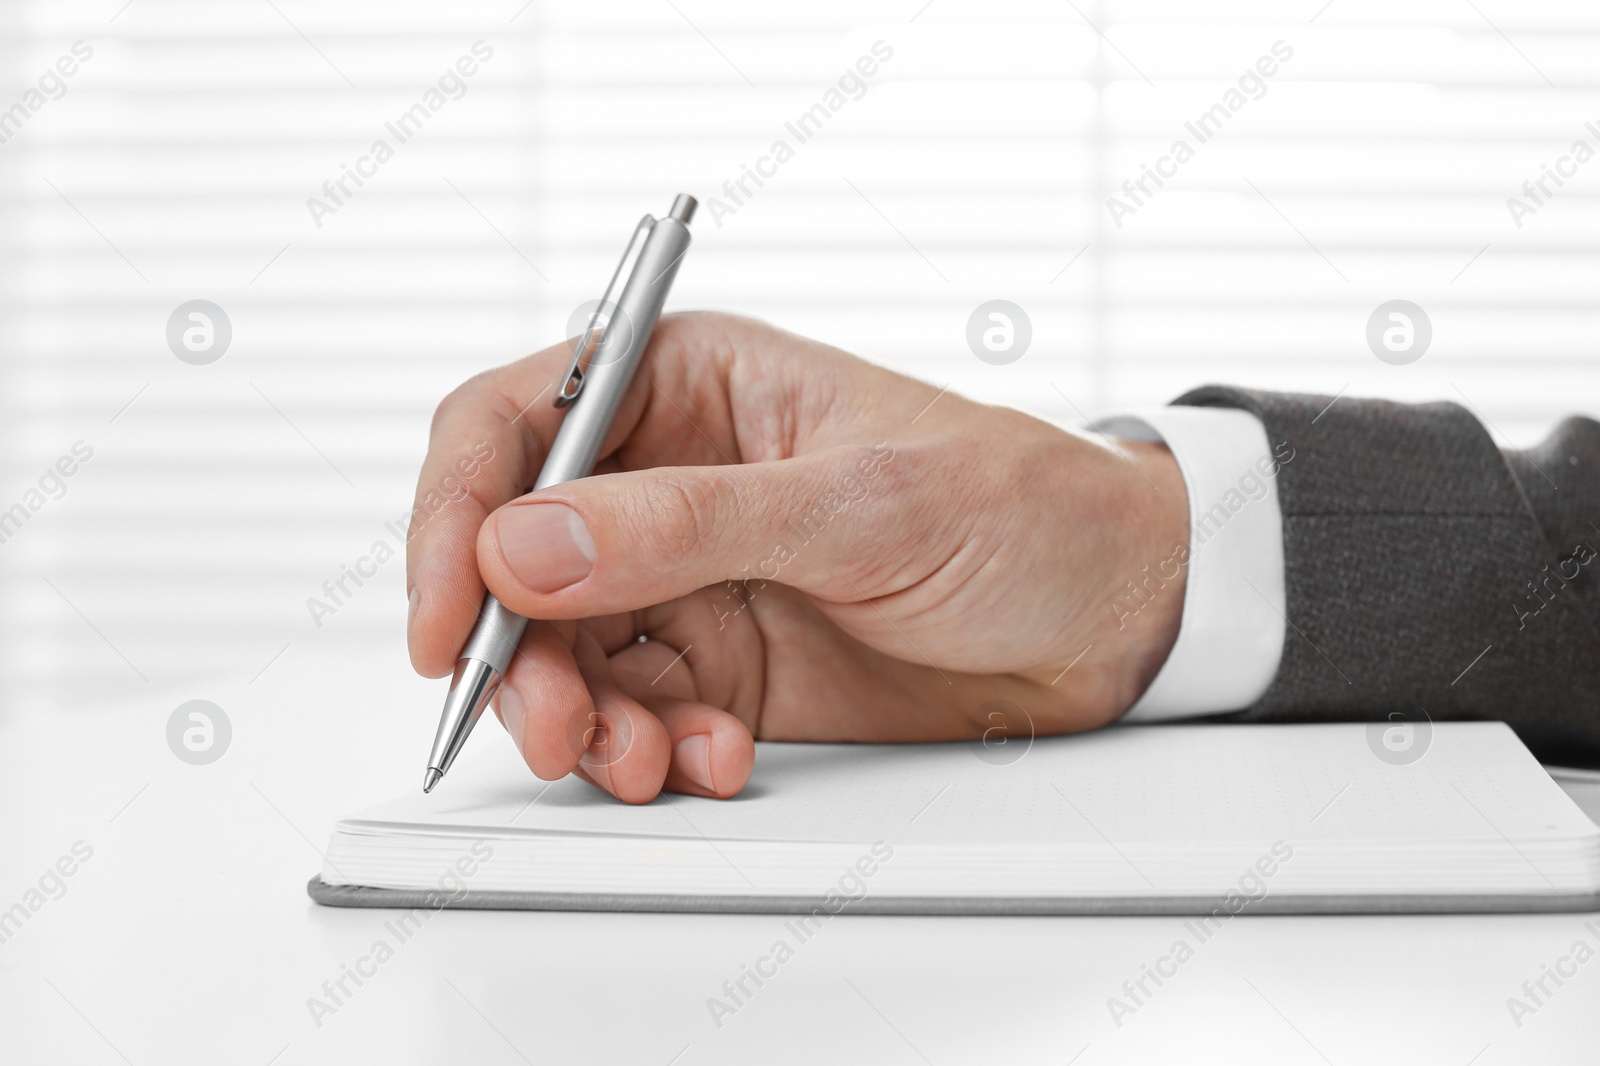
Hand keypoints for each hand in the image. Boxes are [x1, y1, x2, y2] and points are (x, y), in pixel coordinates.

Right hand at [407, 313, 1188, 802]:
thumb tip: (523, 545)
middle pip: (516, 561)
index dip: (454, 518)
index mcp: (686, 384)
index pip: (511, 427)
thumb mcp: (861, 503)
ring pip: (563, 654)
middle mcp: (668, 479)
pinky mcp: (721, 665)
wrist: (1116, 613)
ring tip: (644, 758)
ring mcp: (690, 579)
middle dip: (518, 653)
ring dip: (581, 719)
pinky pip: (635, 713)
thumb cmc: (1019, 505)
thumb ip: (688, 521)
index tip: (449, 619)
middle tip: (555, 727)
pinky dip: (651, 750)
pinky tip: (714, 759)